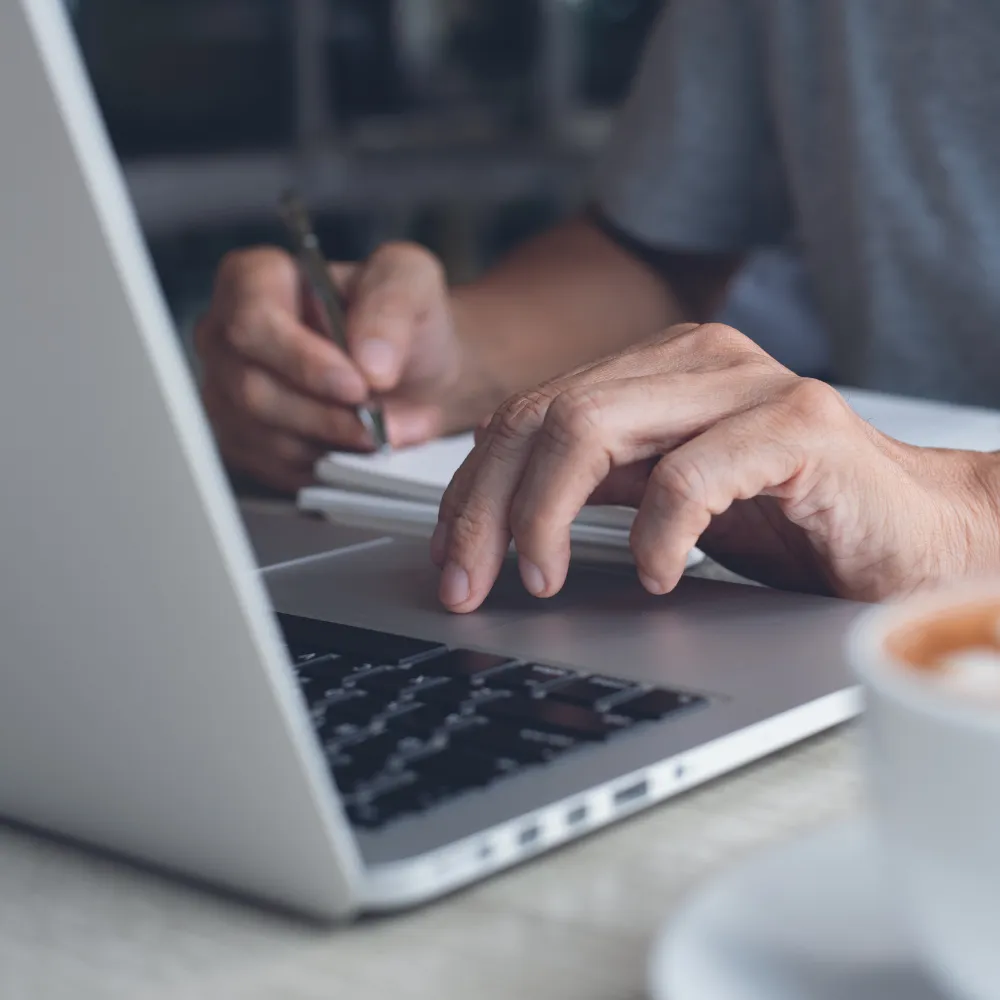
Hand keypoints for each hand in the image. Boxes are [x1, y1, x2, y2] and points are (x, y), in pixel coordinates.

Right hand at [196, 243, 462, 490]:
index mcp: (254, 279)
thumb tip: (369, 361)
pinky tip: (354, 448)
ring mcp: (227, 390)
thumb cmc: (401, 318)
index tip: (357, 385)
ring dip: (329, 443)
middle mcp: (227, 334)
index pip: (252, 322)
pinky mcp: (243, 439)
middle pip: (252, 387)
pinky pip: (271, 465)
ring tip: (378, 434)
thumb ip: (390, 305)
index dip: (303, 361)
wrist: (415, 370)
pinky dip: (322, 464)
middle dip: (324, 414)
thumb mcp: (410, 281)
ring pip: (263, 434)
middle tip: (377, 423)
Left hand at [432, 323, 992, 612]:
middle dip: (487, 508)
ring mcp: (744, 384)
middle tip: (470, 583)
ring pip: (592, 428)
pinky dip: (656, 535)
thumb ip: (594, 490)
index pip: (526, 413)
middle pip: (542, 416)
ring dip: (546, 516)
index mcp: (653, 370)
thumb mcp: (665, 501)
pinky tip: (658, 577)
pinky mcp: (798, 424)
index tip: (451, 560)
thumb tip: (493, 525)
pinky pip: (689, 474)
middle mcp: (692, 360)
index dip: (472, 489)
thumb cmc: (794, 523)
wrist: (918, 535)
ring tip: (542, 579)